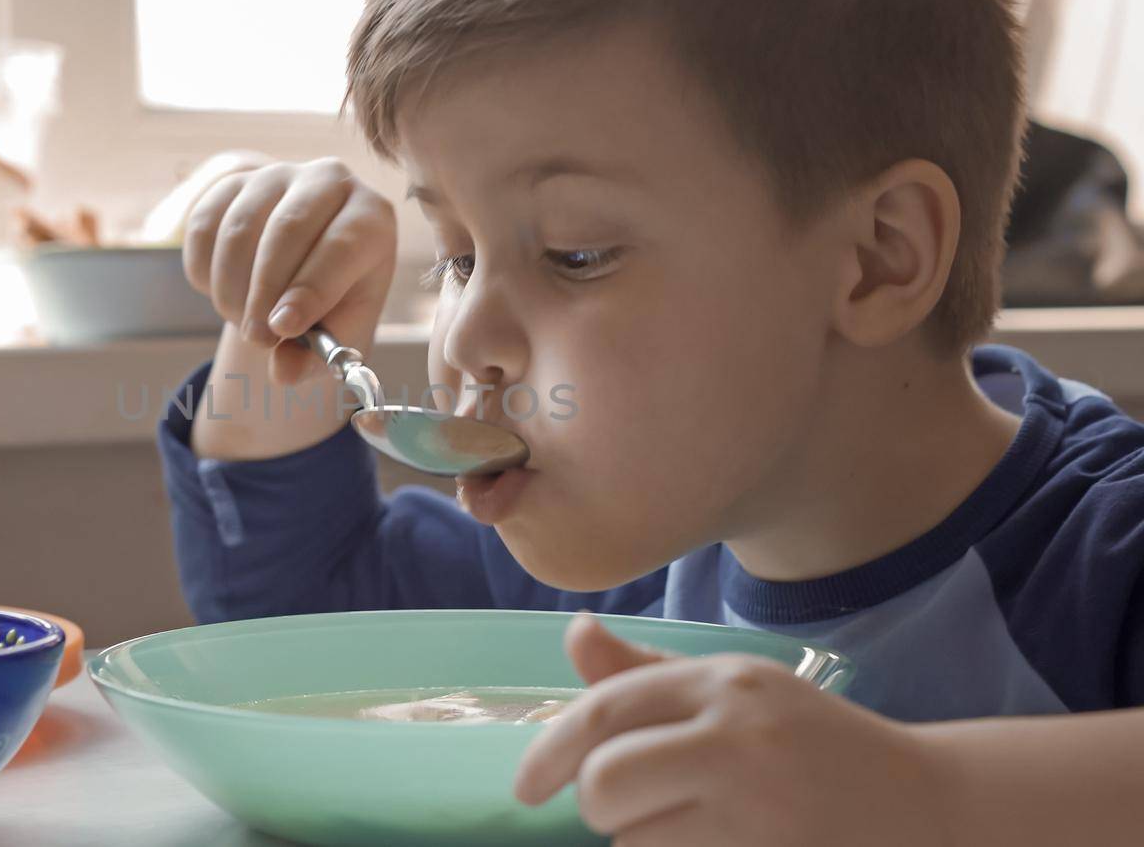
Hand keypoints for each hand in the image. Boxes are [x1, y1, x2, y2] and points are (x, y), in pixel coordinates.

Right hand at [182, 157, 395, 384]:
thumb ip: (317, 357)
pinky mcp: (232, 182)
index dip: (311, 289)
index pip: (342, 246)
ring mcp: (277, 175)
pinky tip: (225, 294)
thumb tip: (284, 372)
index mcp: (371, 218)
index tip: (283, 328)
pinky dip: (205, 272)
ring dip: (233, 289)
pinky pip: (203, 227)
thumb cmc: (334, 303)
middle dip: (265, 293)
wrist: (302, 271)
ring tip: (245, 323)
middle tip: (257, 338)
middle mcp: (329, 180)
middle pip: (287, 229)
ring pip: (239, 230)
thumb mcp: (339, 335)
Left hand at [514, 614, 953, 845]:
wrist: (932, 805)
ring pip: (637, 844)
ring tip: (703, 830)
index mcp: (724, 682)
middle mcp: (741, 738)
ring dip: (649, 846)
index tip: (525, 789)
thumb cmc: (813, 747)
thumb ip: (646, 674)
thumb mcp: (737, 692)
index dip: (546, 753)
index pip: (603, 712)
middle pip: (606, 784)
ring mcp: (761, 811)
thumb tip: (574, 633)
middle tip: (631, 812)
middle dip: (601, 808)